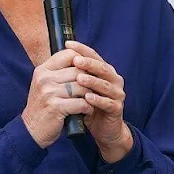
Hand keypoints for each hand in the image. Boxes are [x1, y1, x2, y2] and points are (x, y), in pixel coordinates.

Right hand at [22, 49, 93, 148]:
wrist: (31, 130)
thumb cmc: (43, 107)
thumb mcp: (45, 85)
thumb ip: (59, 73)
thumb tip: (81, 59)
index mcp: (42, 70)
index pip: (68, 55)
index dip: (83, 61)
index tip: (89, 70)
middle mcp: (44, 79)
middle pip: (78, 71)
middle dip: (90, 80)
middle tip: (95, 88)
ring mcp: (49, 93)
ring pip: (82, 87)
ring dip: (90, 95)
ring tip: (92, 100)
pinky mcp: (56, 107)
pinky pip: (81, 103)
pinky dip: (88, 108)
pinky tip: (87, 111)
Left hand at [65, 40, 132, 162]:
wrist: (103, 129)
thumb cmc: (89, 105)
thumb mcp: (80, 88)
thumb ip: (74, 74)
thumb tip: (56, 57)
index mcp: (105, 72)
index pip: (94, 56)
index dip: (82, 49)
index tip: (68, 43)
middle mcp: (113, 80)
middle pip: (102, 68)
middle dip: (89, 63)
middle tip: (76, 60)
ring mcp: (117, 94)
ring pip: (105, 85)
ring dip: (92, 81)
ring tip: (79, 78)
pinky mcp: (117, 108)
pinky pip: (108, 103)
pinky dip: (98, 100)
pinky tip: (87, 98)